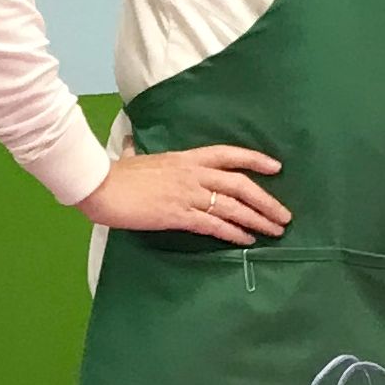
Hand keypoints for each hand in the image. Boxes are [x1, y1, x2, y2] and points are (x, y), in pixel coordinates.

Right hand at [78, 146, 289, 245]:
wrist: (100, 186)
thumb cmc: (117, 174)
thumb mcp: (139, 158)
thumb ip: (147, 155)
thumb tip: (132, 145)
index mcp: (186, 157)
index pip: (228, 154)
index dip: (254, 160)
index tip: (276, 168)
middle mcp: (193, 174)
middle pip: (240, 185)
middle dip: (266, 201)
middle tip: (284, 216)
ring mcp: (188, 195)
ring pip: (233, 207)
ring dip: (257, 220)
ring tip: (275, 231)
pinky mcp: (180, 216)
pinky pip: (215, 225)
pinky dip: (234, 233)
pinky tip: (247, 240)